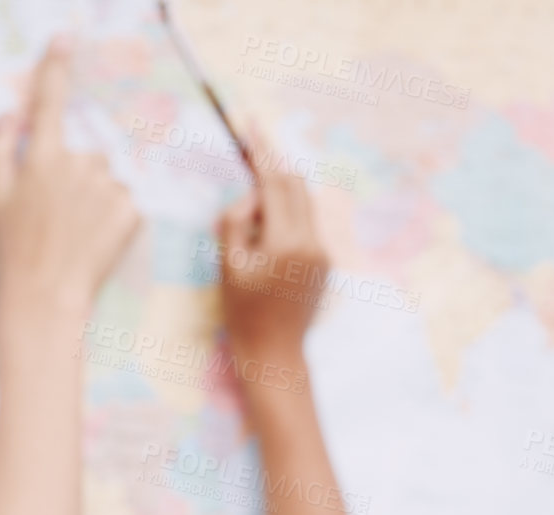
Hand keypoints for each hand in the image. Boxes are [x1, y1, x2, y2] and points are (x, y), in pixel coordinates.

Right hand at [0, 38, 139, 315]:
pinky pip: (126, 203)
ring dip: (98, 199)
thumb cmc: (15, 251)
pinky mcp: (131, 211)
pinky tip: (96, 241)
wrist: (45, 299)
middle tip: (61, 217)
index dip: (56, 67)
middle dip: (79, 178)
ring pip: (109, 180)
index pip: (50, 102)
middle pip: (88, 155)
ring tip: (79, 234)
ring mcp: (108, 187)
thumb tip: (6, 116)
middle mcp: (78, 165)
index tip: (65, 38)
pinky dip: (115, 219)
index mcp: (42, 158)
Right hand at [216, 152, 326, 357]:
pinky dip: (286, 209)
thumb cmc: (244, 314)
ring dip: (279, 186)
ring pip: (303, 201)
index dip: (261, 150)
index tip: (250, 122)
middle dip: (272, 161)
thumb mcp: (229, 267)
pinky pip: (306, 222)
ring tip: (253, 181)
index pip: (274, 183)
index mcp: (288, 242)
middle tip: (249, 143)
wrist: (275, 353)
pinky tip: (266, 216)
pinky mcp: (324, 260)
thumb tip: (250, 197)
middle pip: (295, 184)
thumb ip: (236, 223)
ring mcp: (323, 251)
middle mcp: (313, 242)